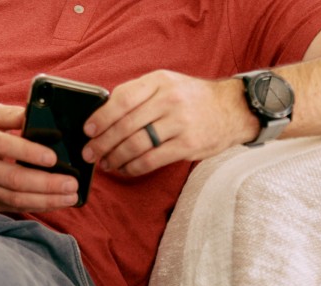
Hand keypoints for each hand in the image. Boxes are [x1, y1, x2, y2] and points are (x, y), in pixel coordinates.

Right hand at [0, 104, 79, 212]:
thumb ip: (11, 115)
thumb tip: (37, 115)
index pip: (5, 147)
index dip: (30, 154)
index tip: (53, 158)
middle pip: (14, 180)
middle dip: (46, 184)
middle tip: (71, 184)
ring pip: (15, 199)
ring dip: (45, 200)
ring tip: (70, 197)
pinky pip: (12, 208)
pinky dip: (35, 207)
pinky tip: (54, 203)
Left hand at [81, 70, 257, 176]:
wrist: (233, 109)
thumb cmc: (191, 99)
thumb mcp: (166, 84)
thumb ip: (137, 95)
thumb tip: (102, 116)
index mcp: (160, 81)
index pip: (122, 99)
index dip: (101, 117)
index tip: (88, 130)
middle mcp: (170, 99)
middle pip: (125, 125)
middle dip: (102, 143)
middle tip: (89, 154)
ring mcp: (180, 122)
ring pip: (136, 145)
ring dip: (115, 158)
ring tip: (106, 163)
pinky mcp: (187, 145)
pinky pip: (150, 160)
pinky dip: (132, 167)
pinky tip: (125, 168)